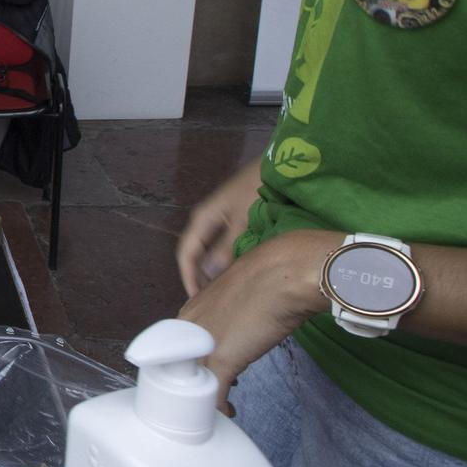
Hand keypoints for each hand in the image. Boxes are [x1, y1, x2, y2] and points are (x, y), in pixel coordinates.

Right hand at [177, 155, 264, 295]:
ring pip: (208, 250)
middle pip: (194, 253)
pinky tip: (234, 271)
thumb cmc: (258, 191)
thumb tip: (209, 275)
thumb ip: (226, 248)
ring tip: (219, 291)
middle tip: (206, 301)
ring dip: (210, 270)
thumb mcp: (243, 222)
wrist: (280, 165)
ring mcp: (220, 218)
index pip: (186, 254)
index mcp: (203, 219)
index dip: (188, 277)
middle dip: (197, 276)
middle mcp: (207, 219)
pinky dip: (223, 260)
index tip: (195, 298)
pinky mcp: (234, 218)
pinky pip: (221, 244)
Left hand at [180, 228, 334, 411]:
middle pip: (181, 363)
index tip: (207, 369)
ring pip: (194, 380)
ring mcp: (204, 344)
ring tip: (219, 405)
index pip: (181, 343)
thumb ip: (231, 312)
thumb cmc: (271, 277)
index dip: (193, 360)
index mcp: (192, 309)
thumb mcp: (240, 294)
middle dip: (195, 381)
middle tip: (212, 391)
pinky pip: (214, 393)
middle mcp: (190, 326)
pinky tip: (229, 412)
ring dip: (207, 396)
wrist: (286, 273)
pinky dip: (219, 407)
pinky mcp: (222, 360)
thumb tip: (243, 324)